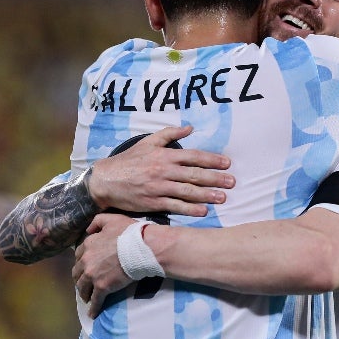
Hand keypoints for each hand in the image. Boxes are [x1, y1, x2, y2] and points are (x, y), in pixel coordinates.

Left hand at [73, 213, 137, 316]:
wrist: (142, 248)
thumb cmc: (130, 232)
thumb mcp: (112, 219)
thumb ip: (97, 222)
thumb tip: (88, 230)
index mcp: (88, 244)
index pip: (79, 255)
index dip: (82, 261)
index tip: (85, 266)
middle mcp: (86, 260)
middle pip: (77, 273)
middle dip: (79, 279)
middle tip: (84, 283)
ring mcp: (93, 275)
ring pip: (82, 287)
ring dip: (83, 293)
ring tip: (87, 298)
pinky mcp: (102, 287)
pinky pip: (95, 300)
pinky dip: (93, 308)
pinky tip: (93, 314)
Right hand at [88, 125, 235, 216]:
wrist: (105, 181)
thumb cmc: (128, 161)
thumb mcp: (147, 142)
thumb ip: (169, 134)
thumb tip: (190, 128)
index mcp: (164, 155)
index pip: (193, 156)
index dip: (212, 160)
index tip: (227, 163)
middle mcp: (164, 170)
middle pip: (194, 174)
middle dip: (215, 178)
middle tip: (232, 182)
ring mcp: (159, 187)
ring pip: (187, 191)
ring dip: (207, 194)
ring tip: (223, 197)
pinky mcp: (153, 202)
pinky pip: (175, 206)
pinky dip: (190, 209)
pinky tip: (203, 211)